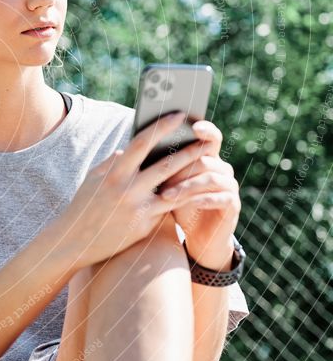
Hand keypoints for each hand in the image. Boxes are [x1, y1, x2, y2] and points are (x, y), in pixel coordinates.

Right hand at [57, 111, 214, 268]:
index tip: (178, 115)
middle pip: (166, 165)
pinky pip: (168, 209)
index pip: (141, 143)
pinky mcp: (144, 225)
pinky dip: (183, 199)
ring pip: (174, 188)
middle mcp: (126, 189)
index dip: (161, 127)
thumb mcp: (92, 180)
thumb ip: (111, 162)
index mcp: (113, 173)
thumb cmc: (83, 207)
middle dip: (190, 151)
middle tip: (208, 140)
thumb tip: (127, 148)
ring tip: (211, 166)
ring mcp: (137, 208)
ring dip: (194, 175)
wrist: (74, 242)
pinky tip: (199, 191)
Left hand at [156, 120, 240, 270]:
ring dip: (186, 186)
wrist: (197, 234)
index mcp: (207, 158)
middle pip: (205, 158)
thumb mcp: (166, 183)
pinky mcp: (232, 204)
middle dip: (181, 165)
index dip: (205, 130)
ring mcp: (229, 185)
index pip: (210, 137)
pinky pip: (220, 198)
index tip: (193, 125)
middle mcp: (221, 168)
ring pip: (210, 178)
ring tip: (165, 195)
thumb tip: (127, 150)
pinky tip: (189, 203)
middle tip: (161, 171)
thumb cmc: (177, 203)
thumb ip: (158, 165)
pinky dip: (202, 199)